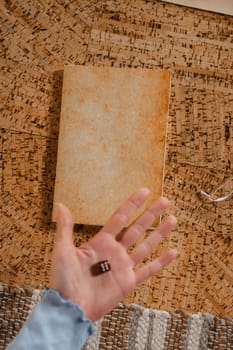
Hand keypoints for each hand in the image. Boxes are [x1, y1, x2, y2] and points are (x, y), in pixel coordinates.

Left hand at [49, 188, 176, 320]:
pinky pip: (149, 270)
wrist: (71, 307)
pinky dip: (161, 262)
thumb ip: (65, 228)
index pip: (121, 218)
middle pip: (137, 228)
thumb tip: (61, 205)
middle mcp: (115, 251)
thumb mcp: (62, 250)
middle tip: (164, 201)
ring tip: (172, 219)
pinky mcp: (129, 282)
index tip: (144, 192)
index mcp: (101, 242)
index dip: (133, 204)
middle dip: (151, 214)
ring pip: (146, 245)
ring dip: (160, 233)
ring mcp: (124, 266)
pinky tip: (173, 252)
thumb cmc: (63, 279)